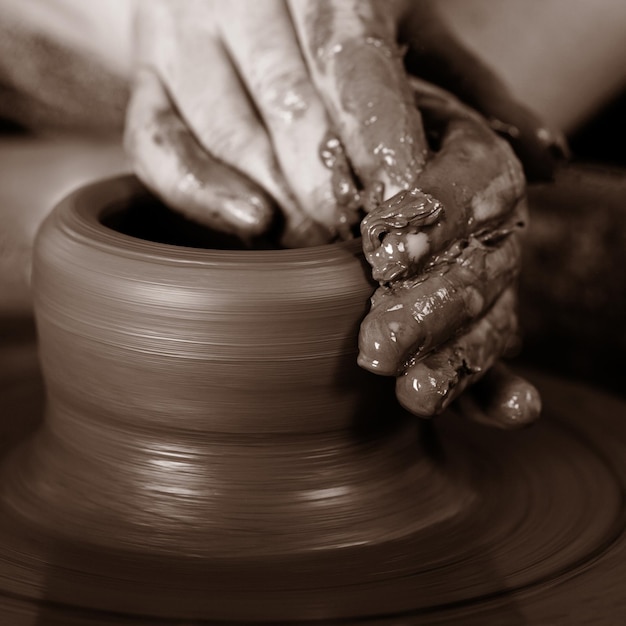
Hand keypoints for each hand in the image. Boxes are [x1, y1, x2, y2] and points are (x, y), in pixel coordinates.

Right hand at [124, 0, 564, 247]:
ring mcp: (183, 39)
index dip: (379, 135)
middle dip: (328, 185)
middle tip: (360, 244)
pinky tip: (251, 228)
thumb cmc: (336, 16)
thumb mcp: (408, 31)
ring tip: (317, 248)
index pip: (353, 58)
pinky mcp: (145, 81)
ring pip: (226, 132)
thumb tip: (549, 163)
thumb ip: (470, 91)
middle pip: (288, 104)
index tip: (405, 205)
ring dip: (277, 200)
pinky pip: (155, 146)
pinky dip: (199, 193)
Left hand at [358, 80, 540, 426]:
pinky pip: (487, 361)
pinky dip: (492, 392)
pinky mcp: (468, 325)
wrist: (355, 142)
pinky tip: (512, 412)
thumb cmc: (362, 117)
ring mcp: (485, 280)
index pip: (475, 185)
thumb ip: (431, 107)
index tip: (384, 246)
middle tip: (376, 348)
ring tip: (417, 393)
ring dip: (456, 363)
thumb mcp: (390, 88)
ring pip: (486, 324)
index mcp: (474, 159)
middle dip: (428, 312)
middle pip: (477, 270)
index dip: (439, 216)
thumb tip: (544, 158)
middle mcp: (491, 224)